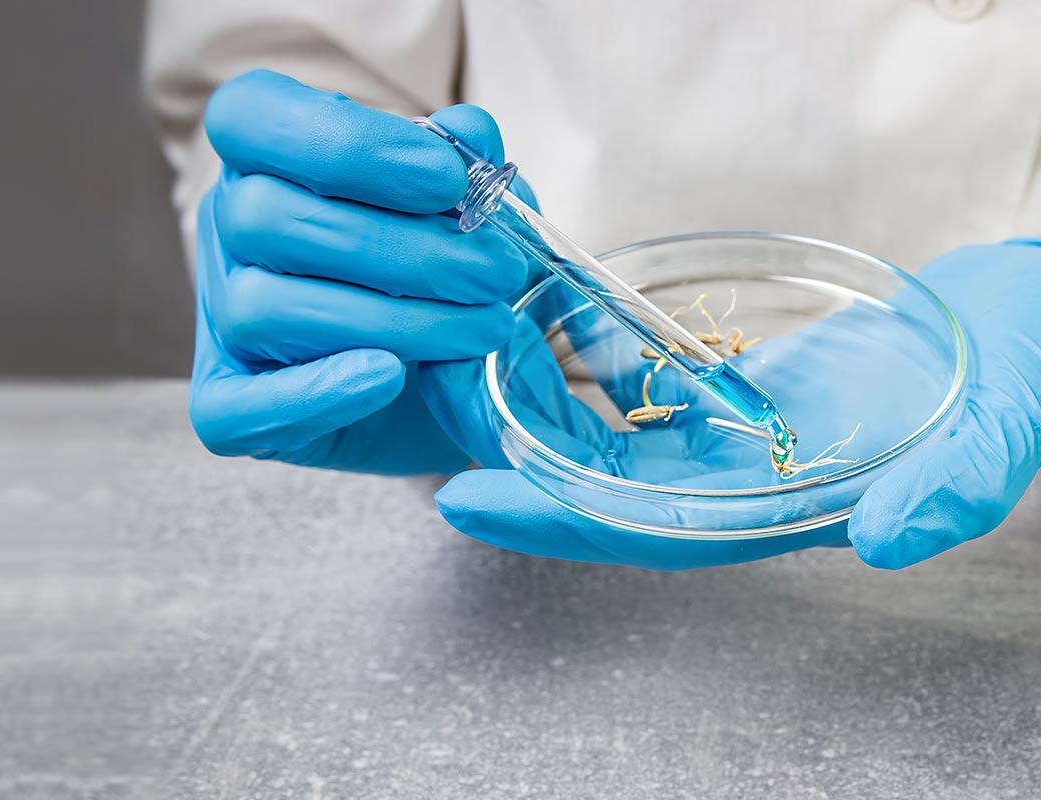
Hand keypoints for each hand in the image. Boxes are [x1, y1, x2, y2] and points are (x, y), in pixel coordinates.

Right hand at [188, 69, 537, 473]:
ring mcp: (219, 320)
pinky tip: (388, 378)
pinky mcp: (226, 404)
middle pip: (265, 217)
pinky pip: (236, 410)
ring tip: (481, 330)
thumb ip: (466, 168)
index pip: (253, 116)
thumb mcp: (471, 211)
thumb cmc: (444, 275)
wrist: (446, 382)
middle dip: (397, 249)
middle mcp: (227, 230)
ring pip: (261, 308)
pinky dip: (315, 395)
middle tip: (495, 273)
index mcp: (266, 157)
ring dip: (385, 322)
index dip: (347, 142)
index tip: (448, 180)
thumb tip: (468, 136)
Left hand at [420, 239, 1040, 569]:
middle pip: (605, 493)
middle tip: (422, 437)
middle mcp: (746, 486)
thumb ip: (951, 488)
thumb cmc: (1020, 374)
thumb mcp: (1000, 430)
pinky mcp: (743, 396)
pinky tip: (540, 347)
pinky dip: (590, 379)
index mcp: (786, 511)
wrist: (1027, 325)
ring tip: (461, 386)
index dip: (554, 524)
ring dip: (541, 423)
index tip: (460, 502)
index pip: (647, 531)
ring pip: (616, 446)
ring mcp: (741, 443)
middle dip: (514, 472)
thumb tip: (886, 539)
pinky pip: (647, 398)